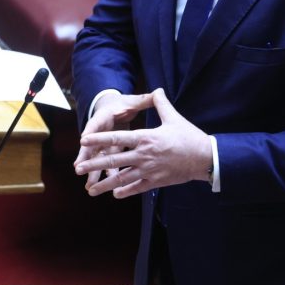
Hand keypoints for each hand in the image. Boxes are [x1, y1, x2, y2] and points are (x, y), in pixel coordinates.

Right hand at [73, 91, 153, 189]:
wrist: (115, 107)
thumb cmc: (123, 104)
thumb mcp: (132, 101)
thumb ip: (143, 100)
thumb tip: (157, 92)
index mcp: (104, 117)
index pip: (95, 124)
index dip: (90, 133)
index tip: (84, 140)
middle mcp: (101, 132)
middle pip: (92, 146)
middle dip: (85, 158)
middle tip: (78, 168)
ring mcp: (104, 143)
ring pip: (98, 158)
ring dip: (94, 172)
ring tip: (89, 186)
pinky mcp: (109, 150)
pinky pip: (107, 164)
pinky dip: (107, 175)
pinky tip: (106, 187)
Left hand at [74, 88, 212, 198]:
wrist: (205, 158)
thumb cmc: (189, 136)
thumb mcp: (174, 117)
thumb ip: (161, 104)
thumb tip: (157, 89)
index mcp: (145, 138)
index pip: (117, 138)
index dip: (98, 139)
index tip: (83, 141)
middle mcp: (143, 155)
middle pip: (114, 160)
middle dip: (94, 164)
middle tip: (78, 169)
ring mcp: (149, 170)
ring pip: (122, 179)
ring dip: (105, 184)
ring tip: (91, 190)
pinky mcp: (156, 182)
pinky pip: (137, 188)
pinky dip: (126, 191)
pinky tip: (115, 195)